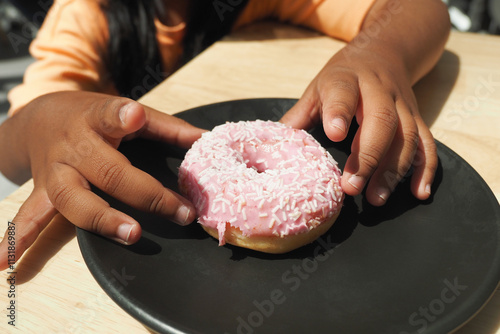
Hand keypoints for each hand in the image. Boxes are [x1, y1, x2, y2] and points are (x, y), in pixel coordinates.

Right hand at [0, 91, 204, 269]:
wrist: (41, 117)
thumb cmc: (93, 117)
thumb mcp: (126, 110)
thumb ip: (166, 127)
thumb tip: (206, 140)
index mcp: (96, 118)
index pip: (109, 115)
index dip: (120, 116)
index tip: (133, 116)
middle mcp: (74, 146)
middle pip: (108, 171)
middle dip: (145, 193)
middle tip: (179, 212)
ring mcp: (56, 171)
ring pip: (73, 198)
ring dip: (101, 219)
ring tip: (130, 234)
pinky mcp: (43, 191)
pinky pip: (30, 216)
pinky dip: (18, 240)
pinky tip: (4, 263)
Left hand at [281, 47, 436, 205]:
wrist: (383, 52)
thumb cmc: (344, 77)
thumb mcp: (317, 88)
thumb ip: (298, 116)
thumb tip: (273, 146)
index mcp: (346, 79)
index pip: (343, 93)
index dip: (339, 112)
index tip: (335, 133)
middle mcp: (379, 90)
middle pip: (382, 120)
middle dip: (369, 156)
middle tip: (351, 187)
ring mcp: (403, 104)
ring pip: (408, 136)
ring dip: (394, 170)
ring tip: (376, 198)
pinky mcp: (417, 118)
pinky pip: (428, 143)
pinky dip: (425, 170)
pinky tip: (418, 192)